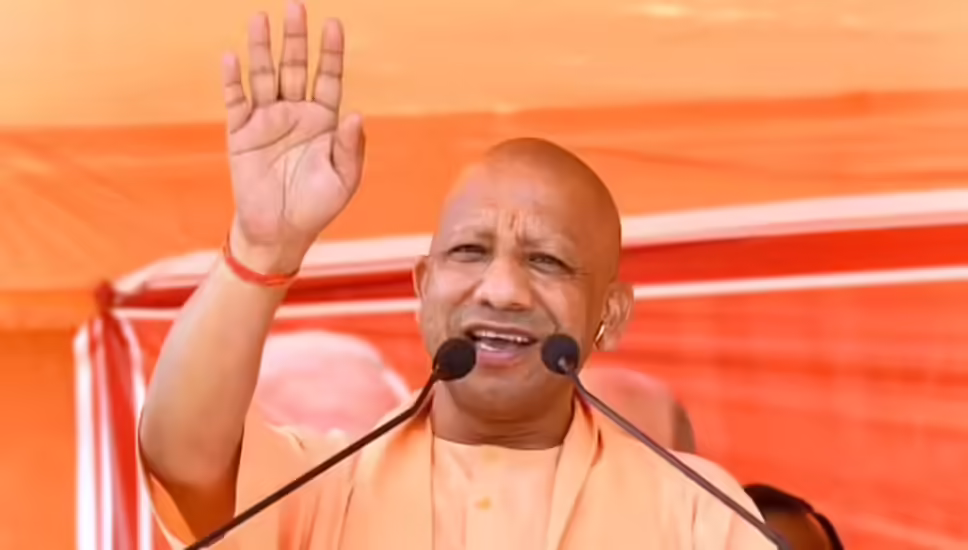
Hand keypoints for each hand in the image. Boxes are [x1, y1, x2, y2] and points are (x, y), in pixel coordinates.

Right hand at [222, 3, 364, 272]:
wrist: (281, 231)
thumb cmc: (317, 206)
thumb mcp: (344, 180)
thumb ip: (350, 147)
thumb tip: (356, 114)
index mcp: (324, 121)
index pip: (328, 78)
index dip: (330, 53)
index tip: (334, 25)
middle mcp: (295, 113)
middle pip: (295, 67)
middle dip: (296, 38)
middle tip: (296, 6)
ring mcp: (267, 120)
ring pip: (264, 77)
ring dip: (263, 49)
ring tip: (261, 19)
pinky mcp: (241, 133)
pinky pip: (236, 101)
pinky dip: (233, 80)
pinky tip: (233, 57)